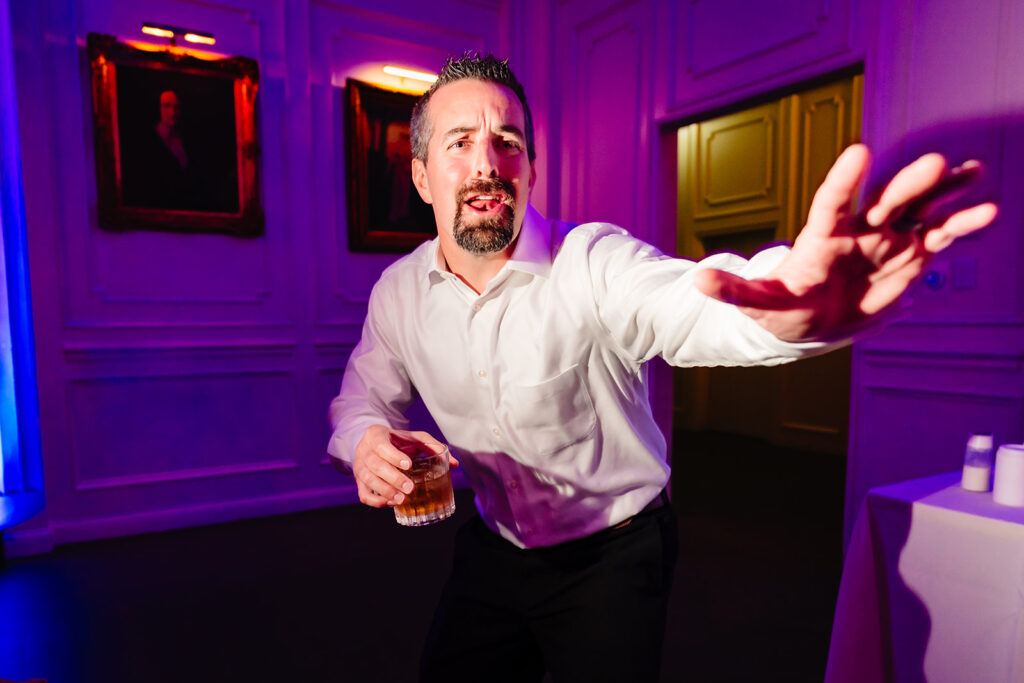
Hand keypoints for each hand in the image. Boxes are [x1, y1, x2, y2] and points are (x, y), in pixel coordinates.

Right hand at [352, 426, 457, 507]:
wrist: (375, 444)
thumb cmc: (398, 442)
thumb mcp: (414, 438)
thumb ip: (433, 447)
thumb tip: (454, 464)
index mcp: (376, 435)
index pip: (381, 445)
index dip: (393, 456)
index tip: (409, 465)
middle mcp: (364, 450)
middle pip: (375, 465)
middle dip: (393, 478)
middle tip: (410, 488)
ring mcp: (359, 467)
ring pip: (367, 480)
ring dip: (385, 491)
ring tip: (401, 500)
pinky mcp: (359, 482)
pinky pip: (363, 494)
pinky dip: (375, 501)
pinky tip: (390, 503)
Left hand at [694, 143, 998, 341]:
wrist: (812, 323)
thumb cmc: (783, 310)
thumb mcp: (758, 304)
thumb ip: (734, 291)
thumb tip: (697, 282)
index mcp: (821, 238)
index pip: (832, 202)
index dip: (845, 180)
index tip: (859, 153)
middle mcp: (857, 231)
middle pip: (883, 201)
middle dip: (906, 184)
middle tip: (933, 162)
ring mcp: (885, 240)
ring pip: (916, 211)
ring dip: (942, 194)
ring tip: (971, 173)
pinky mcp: (907, 256)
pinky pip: (937, 238)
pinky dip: (959, 226)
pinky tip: (985, 210)